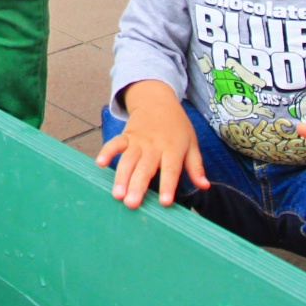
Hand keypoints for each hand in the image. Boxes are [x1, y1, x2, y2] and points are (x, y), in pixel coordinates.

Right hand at [94, 79, 208, 208]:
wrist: (158, 100)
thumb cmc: (177, 127)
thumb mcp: (191, 144)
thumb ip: (196, 166)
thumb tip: (205, 186)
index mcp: (173, 149)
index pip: (171, 170)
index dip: (168, 186)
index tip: (164, 203)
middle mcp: (154, 146)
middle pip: (145, 168)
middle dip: (138, 186)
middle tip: (132, 204)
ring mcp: (138, 140)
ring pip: (128, 160)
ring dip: (121, 177)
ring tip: (117, 194)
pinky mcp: (126, 135)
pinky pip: (115, 143)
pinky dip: (107, 151)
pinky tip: (99, 163)